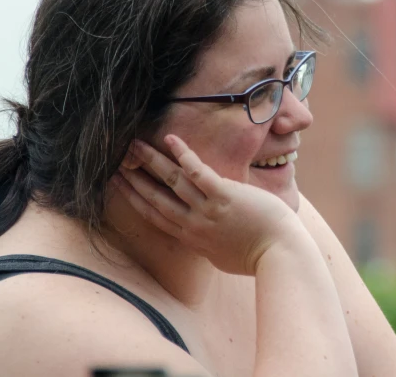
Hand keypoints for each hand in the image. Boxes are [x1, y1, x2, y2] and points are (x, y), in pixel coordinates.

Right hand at [113, 134, 305, 274]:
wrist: (280, 255)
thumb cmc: (259, 256)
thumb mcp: (224, 255)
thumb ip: (209, 244)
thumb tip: (205, 240)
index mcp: (192, 238)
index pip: (155, 216)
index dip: (135, 199)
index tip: (119, 185)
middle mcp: (193, 224)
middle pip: (155, 197)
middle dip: (133, 178)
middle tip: (115, 162)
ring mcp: (207, 210)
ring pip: (171, 181)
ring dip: (151, 161)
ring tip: (134, 145)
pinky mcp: (224, 196)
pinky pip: (198, 172)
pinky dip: (183, 155)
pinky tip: (172, 139)